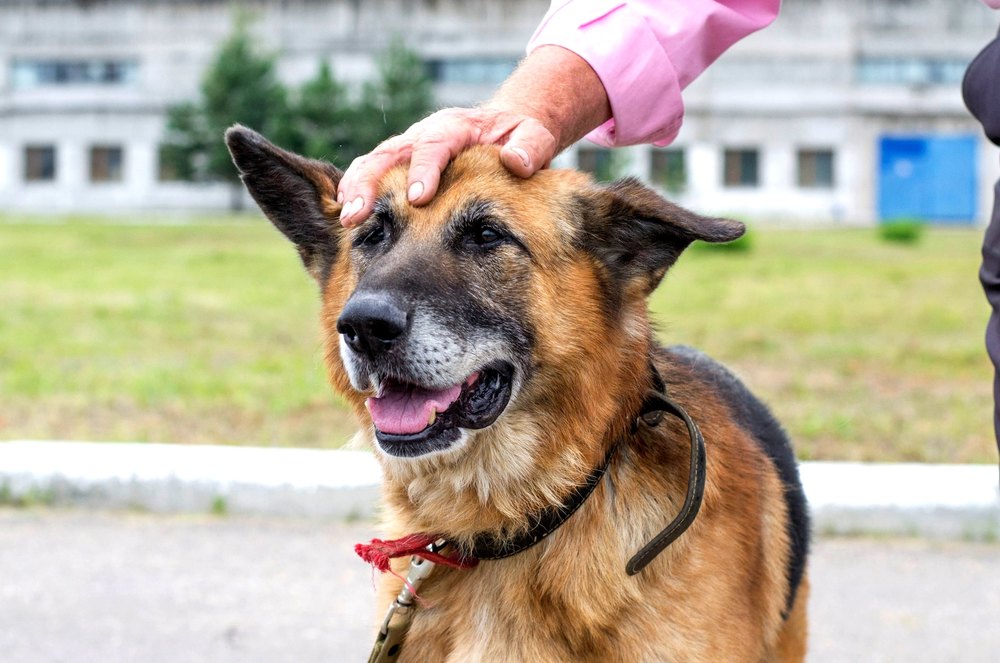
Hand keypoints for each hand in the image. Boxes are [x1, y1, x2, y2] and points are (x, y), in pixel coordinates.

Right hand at [336, 106, 557, 226]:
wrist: (504, 130)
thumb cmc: (518, 140)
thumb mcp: (534, 138)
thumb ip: (530, 147)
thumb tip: (516, 161)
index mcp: (456, 127)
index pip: (436, 144)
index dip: (424, 170)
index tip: (419, 198)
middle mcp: (425, 134)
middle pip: (391, 152)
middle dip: (372, 181)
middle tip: (360, 211)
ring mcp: (408, 149)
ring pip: (374, 162)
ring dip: (357, 188)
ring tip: (349, 218)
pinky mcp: (400, 165)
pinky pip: (373, 175)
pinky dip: (358, 193)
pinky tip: (349, 220)